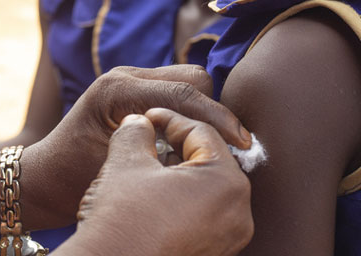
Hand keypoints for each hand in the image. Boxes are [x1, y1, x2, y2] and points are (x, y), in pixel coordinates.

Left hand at [24, 65, 250, 226]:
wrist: (42, 178)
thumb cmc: (72, 180)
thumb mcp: (114, 167)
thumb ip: (156, 151)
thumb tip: (204, 151)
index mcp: (117, 90)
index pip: (182, 93)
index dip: (218, 117)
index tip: (244, 142)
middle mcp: (124, 75)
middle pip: (192, 77)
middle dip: (213, 109)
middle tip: (223, 148)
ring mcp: (129, 79)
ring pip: (188, 80)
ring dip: (203, 109)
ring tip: (207, 146)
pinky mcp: (135, 89)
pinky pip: (176, 90)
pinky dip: (191, 110)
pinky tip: (191, 141)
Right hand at [70, 110, 253, 255]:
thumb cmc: (121, 218)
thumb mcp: (127, 160)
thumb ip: (137, 130)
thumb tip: (140, 123)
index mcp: (227, 182)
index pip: (202, 132)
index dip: (169, 119)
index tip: (146, 117)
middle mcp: (239, 213)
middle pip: (208, 160)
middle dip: (176, 146)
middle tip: (147, 139)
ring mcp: (228, 239)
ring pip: (205, 188)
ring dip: (177, 173)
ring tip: (146, 168)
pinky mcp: (214, 254)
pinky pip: (202, 213)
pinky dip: (181, 199)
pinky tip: (152, 196)